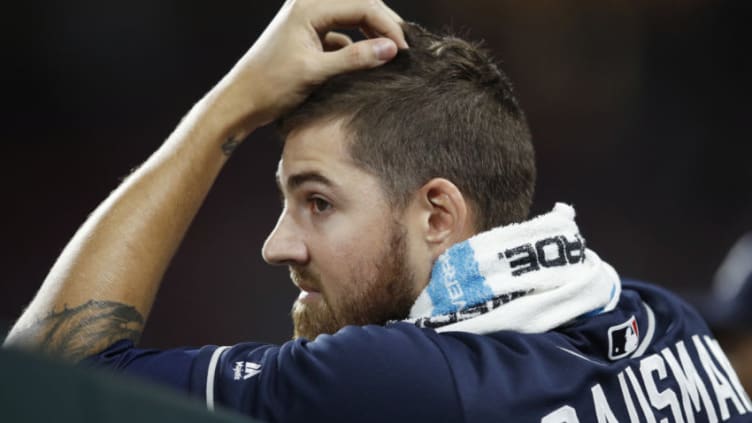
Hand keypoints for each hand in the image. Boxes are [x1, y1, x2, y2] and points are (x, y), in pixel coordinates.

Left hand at [203, 0, 407, 138]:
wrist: (241, 101)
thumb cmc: (271, 86)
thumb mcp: (316, 72)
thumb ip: (355, 58)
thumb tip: (392, 49)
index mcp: (310, 6)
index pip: (363, 4)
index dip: (388, 26)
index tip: (405, 50)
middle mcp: (309, 4)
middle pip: (361, 4)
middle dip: (384, 25)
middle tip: (405, 50)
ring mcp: (309, 18)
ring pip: (353, 16)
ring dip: (373, 33)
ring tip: (392, 54)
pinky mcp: (310, 34)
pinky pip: (342, 32)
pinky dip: (358, 44)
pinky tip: (369, 62)